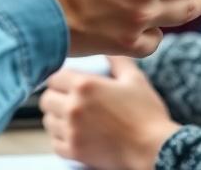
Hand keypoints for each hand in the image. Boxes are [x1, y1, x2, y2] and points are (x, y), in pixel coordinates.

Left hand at [40, 57, 179, 169]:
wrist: (155, 149)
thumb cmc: (147, 114)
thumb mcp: (135, 80)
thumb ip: (118, 61)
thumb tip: (108, 49)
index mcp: (84, 85)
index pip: (53, 77)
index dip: (60, 80)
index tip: (66, 84)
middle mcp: (73, 106)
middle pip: (46, 99)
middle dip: (55, 98)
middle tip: (67, 100)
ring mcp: (72, 130)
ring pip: (48, 121)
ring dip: (56, 118)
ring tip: (70, 118)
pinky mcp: (75, 151)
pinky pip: (55, 143)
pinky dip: (61, 139)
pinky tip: (73, 135)